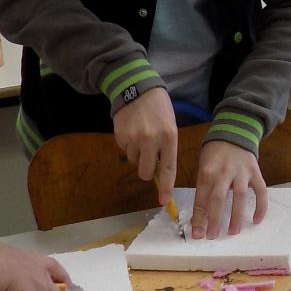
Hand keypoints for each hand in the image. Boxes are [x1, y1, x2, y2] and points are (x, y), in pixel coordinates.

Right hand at [112, 88, 178, 204]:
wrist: (137, 89)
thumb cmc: (159, 109)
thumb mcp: (170, 126)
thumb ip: (166, 147)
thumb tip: (158, 172)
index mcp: (169, 137)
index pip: (168, 168)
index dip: (165, 186)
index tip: (164, 201)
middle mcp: (152, 139)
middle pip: (145, 171)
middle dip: (146, 170)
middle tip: (148, 158)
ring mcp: (134, 138)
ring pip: (133, 161)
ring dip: (137, 153)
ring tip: (140, 135)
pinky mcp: (120, 135)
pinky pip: (124, 150)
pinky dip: (127, 144)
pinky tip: (131, 130)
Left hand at [191, 141, 266, 238]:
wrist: (234, 132)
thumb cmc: (214, 153)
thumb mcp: (203, 167)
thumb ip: (202, 189)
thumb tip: (199, 217)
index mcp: (207, 171)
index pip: (201, 198)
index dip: (198, 217)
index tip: (197, 234)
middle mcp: (224, 172)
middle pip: (218, 199)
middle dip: (214, 220)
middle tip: (212, 236)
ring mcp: (242, 172)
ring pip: (239, 196)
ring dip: (236, 216)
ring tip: (233, 232)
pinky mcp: (256, 172)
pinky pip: (260, 191)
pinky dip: (260, 206)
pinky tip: (256, 220)